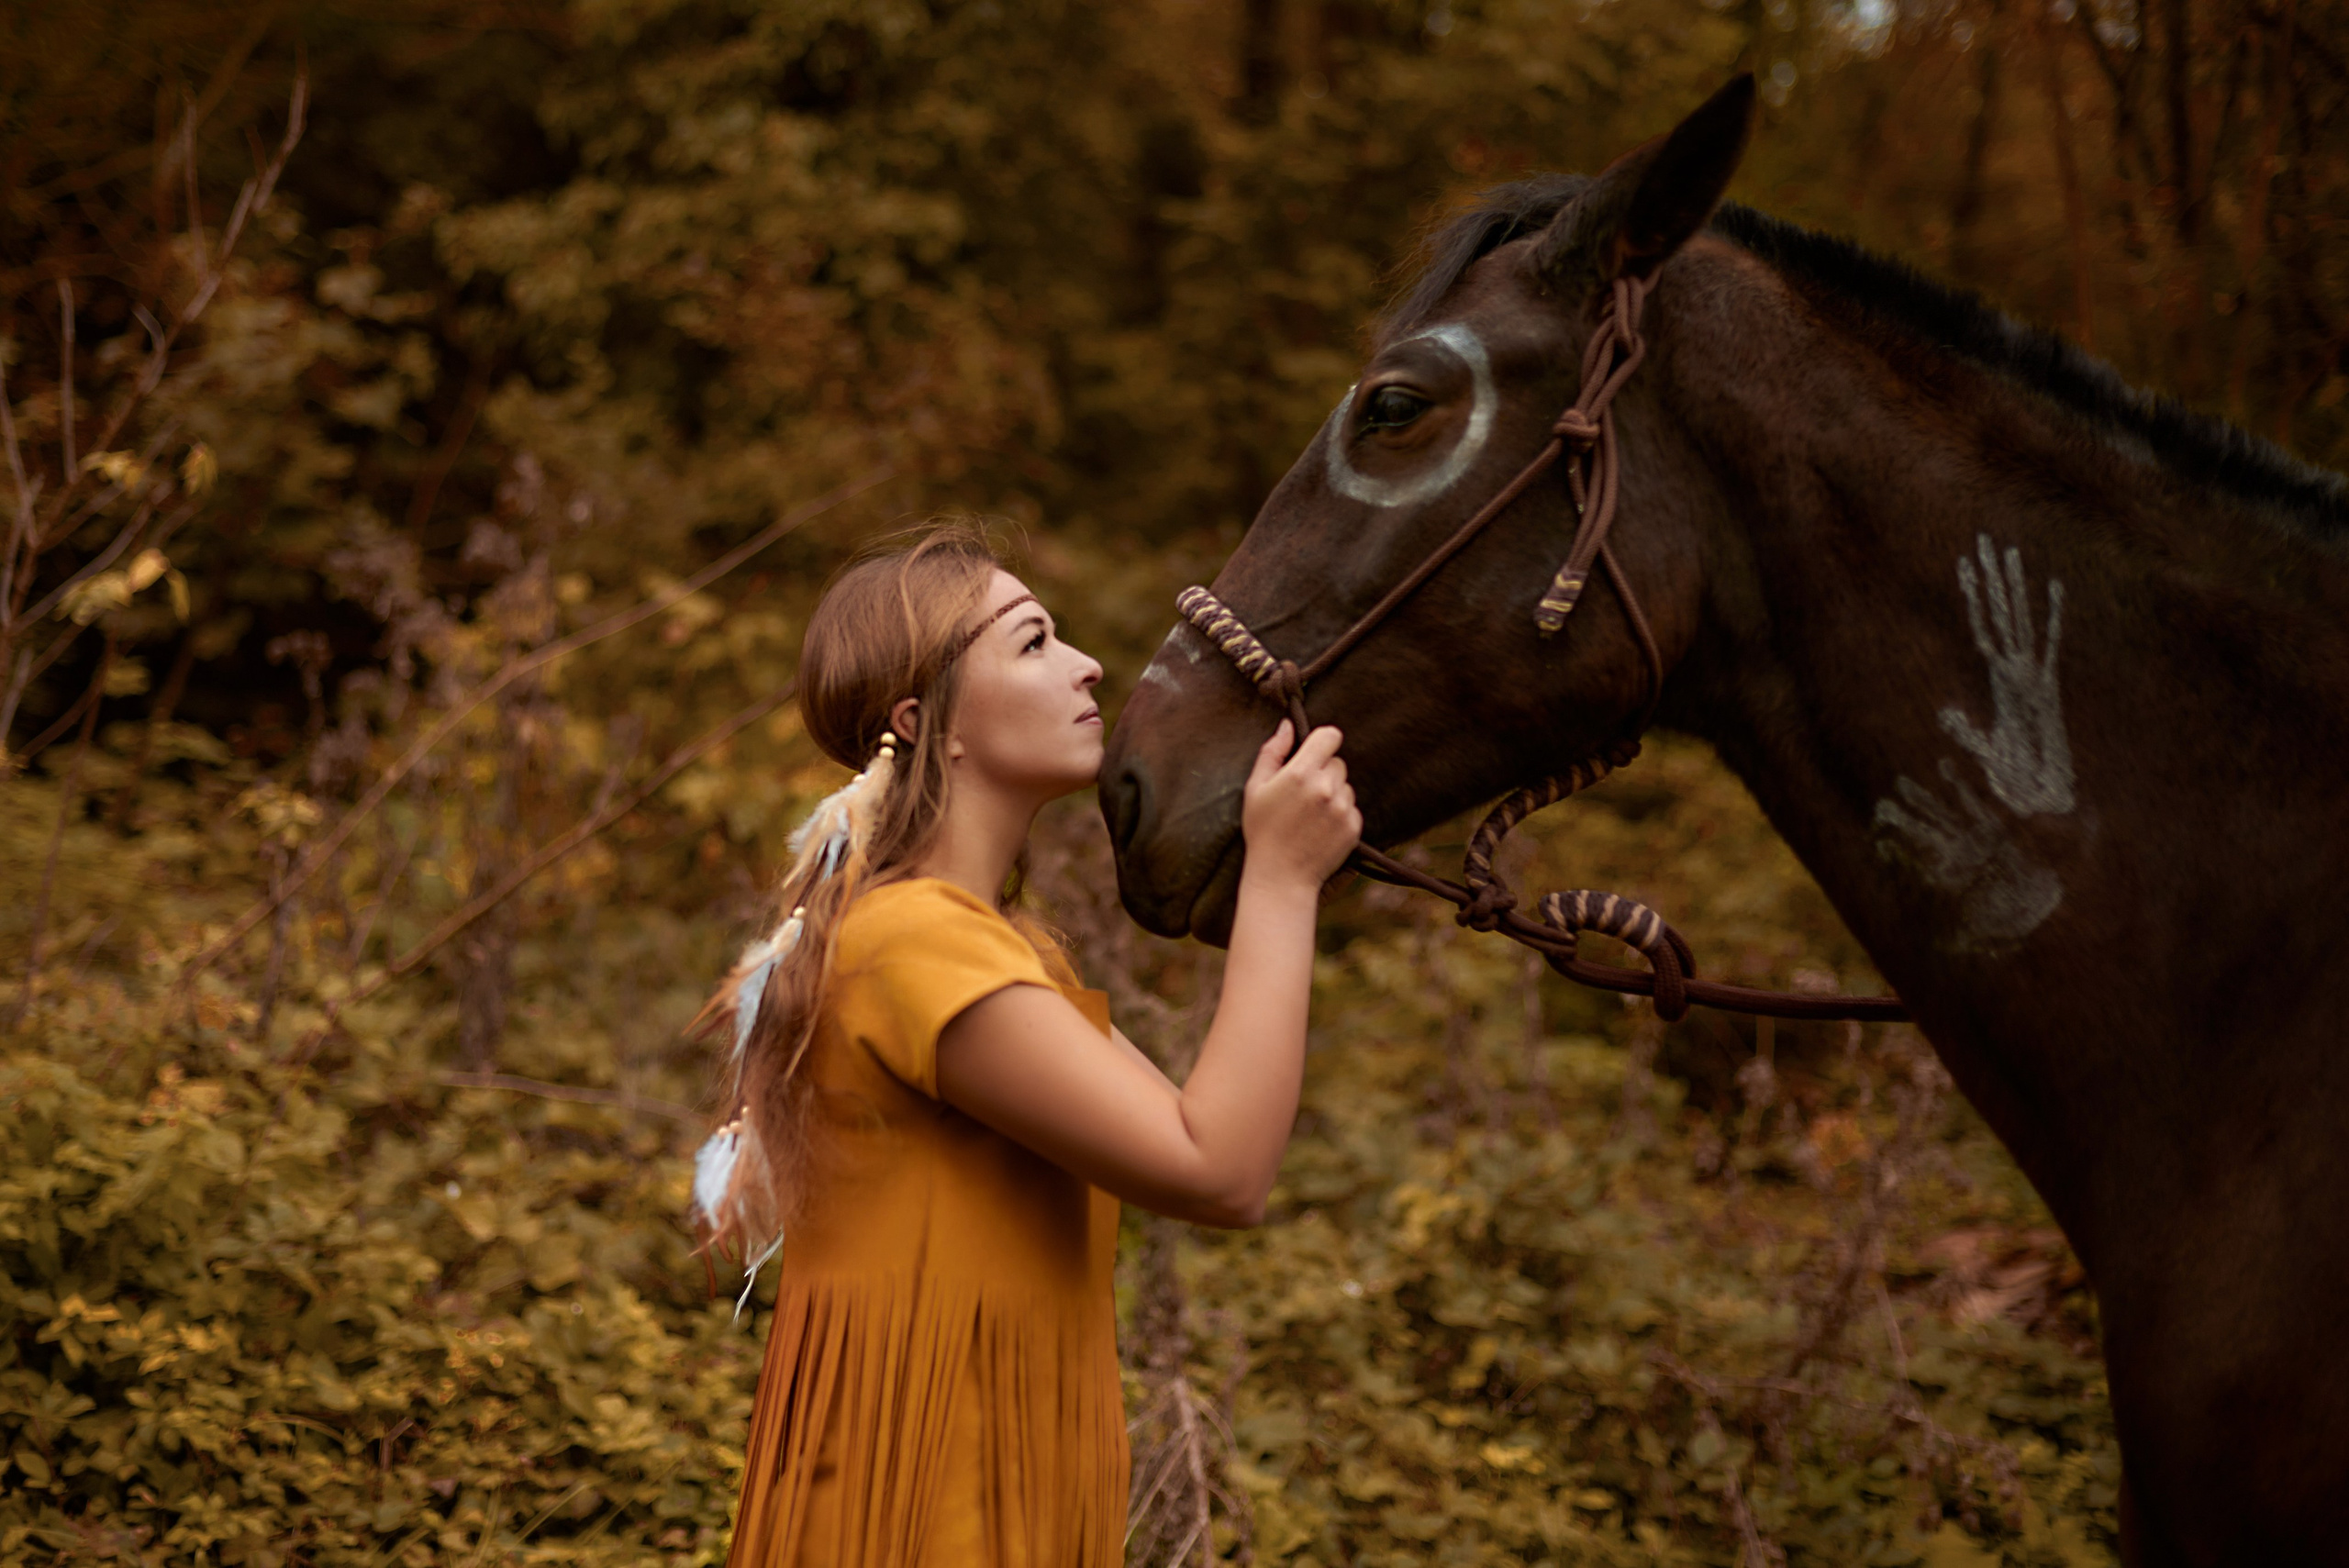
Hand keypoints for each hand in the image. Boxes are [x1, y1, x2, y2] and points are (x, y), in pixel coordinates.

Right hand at [1239, 720, 1360, 888]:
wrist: (1280, 876)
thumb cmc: (1262, 831)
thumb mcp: (1255, 788)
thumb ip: (1272, 752)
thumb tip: (1288, 726)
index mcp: (1300, 773)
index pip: (1330, 736)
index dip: (1323, 742)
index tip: (1315, 752)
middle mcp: (1326, 788)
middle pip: (1337, 762)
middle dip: (1323, 771)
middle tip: (1303, 794)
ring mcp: (1342, 809)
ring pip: (1346, 786)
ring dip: (1333, 794)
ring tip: (1311, 816)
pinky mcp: (1354, 827)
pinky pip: (1352, 808)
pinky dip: (1340, 814)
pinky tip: (1320, 829)